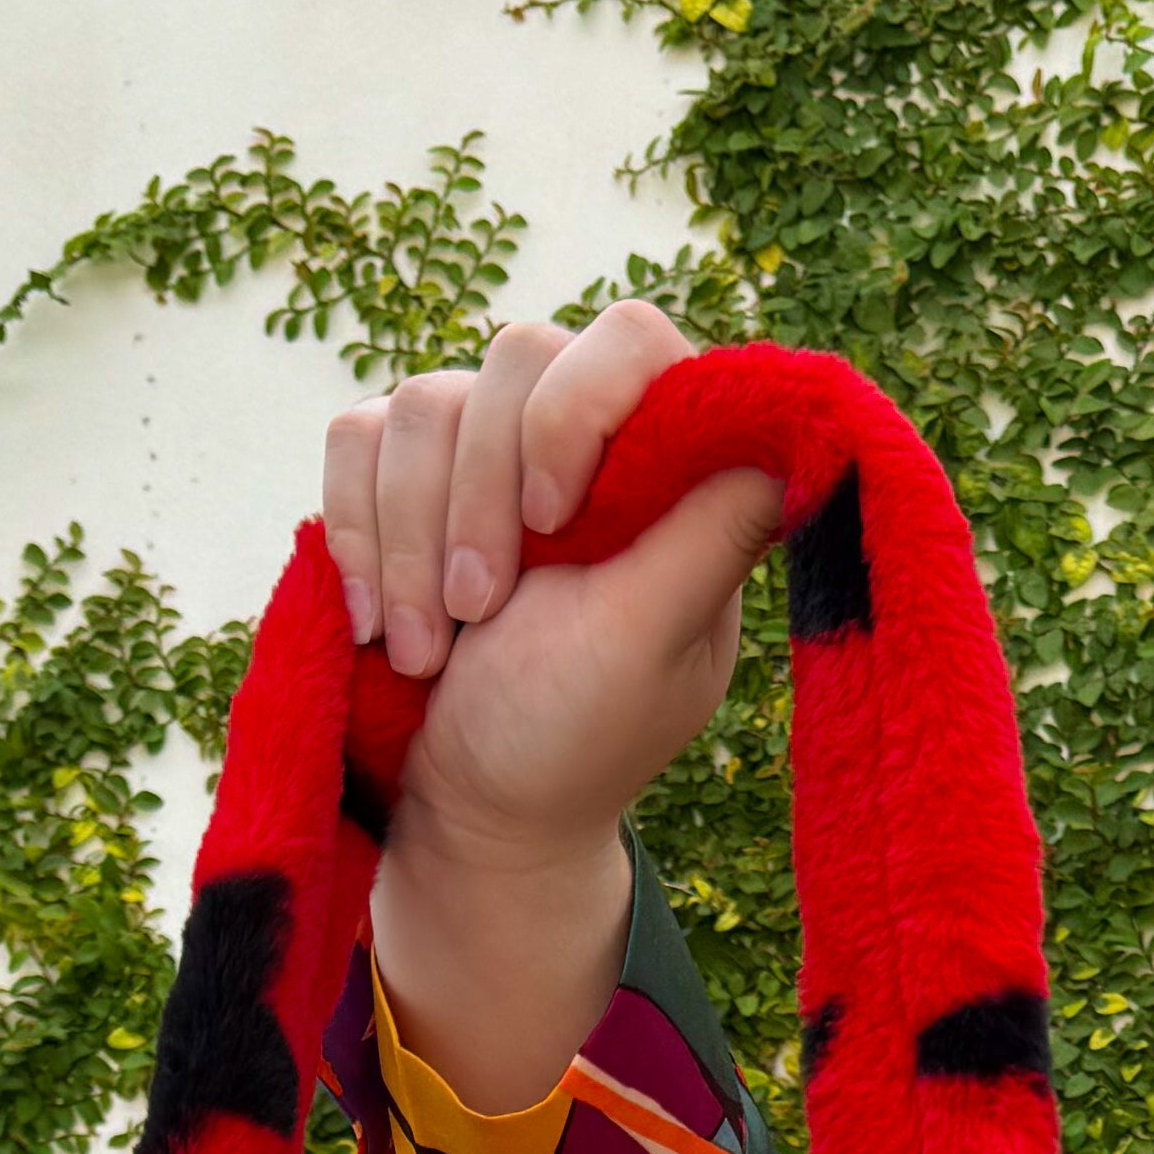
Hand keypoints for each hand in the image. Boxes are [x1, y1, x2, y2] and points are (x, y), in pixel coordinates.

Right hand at [322, 302, 779, 1108]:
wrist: (469, 812)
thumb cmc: (573, 740)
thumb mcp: (651, 642)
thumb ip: (710, 531)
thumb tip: (797, 427)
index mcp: (666, 473)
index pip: (635, 341)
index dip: (581, 408)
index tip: (558, 520)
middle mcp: (581, 442)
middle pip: (516, 357)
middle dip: (481, 498)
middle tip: (485, 616)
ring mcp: (485, 452)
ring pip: (422, 401)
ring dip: (412, 538)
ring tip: (434, 650)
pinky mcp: (401, 478)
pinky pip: (356, 437)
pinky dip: (358, 534)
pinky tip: (384, 622)